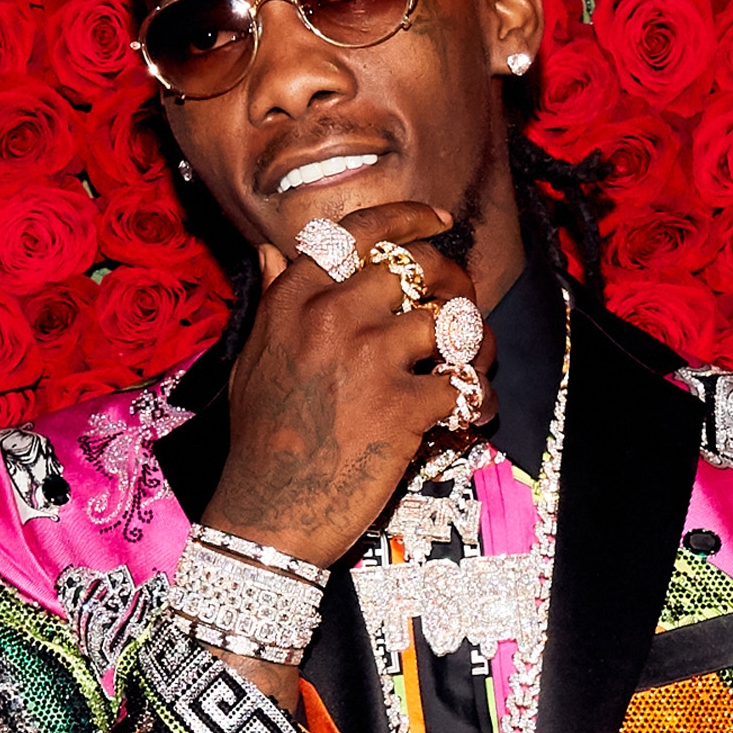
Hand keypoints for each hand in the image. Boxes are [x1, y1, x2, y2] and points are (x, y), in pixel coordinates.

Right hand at [199, 202, 483, 572]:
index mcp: (296, 299)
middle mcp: (334, 316)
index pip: (361, 231)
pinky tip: (473, 413)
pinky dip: (481, 401)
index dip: (409, 219)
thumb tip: (272, 251)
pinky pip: (468, 384)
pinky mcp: (404, 406)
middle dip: (454, 278)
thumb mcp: (252, 358)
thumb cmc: (260, 441)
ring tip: (472, 363)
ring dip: (476, 342)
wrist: (265, 513)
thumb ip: (272, 299)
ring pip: (454, 320)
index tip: (437, 222)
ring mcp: (371, 359)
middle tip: (461, 303)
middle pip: (420, 265)